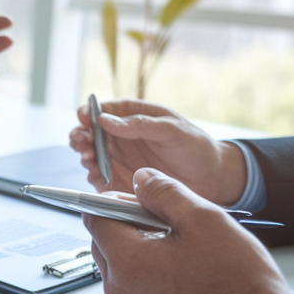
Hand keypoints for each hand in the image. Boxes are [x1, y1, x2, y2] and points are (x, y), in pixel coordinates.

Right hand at [69, 99, 246, 204]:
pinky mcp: (119, 182)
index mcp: (131, 117)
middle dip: (80, 137)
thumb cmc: (196, 147)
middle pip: (89, 134)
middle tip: (83, 144)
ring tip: (91, 160)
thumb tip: (106, 120)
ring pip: (89, 157)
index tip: (83, 118)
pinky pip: (99, 180)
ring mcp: (118, 161)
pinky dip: (93, 178)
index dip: (88, 113)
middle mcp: (120, 138)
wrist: (212, 179)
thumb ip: (140, 124)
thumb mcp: (172, 130)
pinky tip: (98, 177)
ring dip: (85, 157)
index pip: (102, 111)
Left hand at [85, 169, 293, 293]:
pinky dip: (155, 283)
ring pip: (123, 273)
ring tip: (186, 251)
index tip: (137, 198)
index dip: (114, 201)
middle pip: (105, 247)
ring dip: (143, 255)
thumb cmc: (239, 284)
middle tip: (168, 222)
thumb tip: (143, 179)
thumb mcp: (205, 220)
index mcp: (127, 262)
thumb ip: (165, 194)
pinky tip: (190, 279)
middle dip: (128, 228)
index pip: (95, 220)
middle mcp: (122, 293)